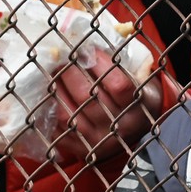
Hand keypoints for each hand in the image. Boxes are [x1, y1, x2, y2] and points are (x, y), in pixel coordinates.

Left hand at [50, 48, 166, 163]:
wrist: (135, 136)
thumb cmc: (137, 100)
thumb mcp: (143, 83)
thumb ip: (125, 65)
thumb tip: (95, 40)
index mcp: (138, 108)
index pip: (118, 84)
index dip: (100, 64)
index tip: (88, 49)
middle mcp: (119, 129)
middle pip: (87, 98)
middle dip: (69, 73)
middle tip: (60, 59)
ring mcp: (98, 143)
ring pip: (68, 115)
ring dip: (55, 91)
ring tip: (51, 75)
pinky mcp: (81, 151)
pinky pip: (57, 131)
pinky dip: (48, 112)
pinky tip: (47, 97)